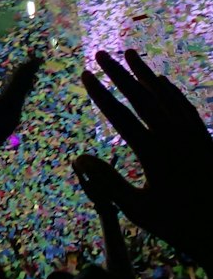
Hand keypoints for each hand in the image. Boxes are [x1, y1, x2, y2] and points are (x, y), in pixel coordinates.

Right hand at [75, 48, 212, 267]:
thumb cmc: (179, 226)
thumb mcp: (140, 211)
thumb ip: (109, 183)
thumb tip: (79, 158)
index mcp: (155, 156)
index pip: (121, 117)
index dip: (100, 94)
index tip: (84, 74)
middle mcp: (174, 139)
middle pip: (142, 98)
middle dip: (118, 73)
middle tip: (100, 53)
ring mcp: (193, 136)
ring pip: (166, 96)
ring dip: (145, 73)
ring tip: (129, 53)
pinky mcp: (205, 139)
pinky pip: (186, 107)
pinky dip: (171, 91)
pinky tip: (162, 81)